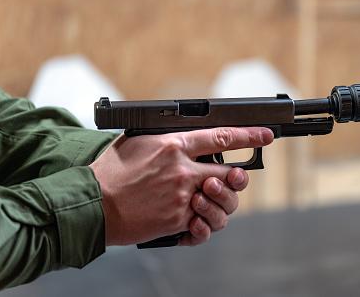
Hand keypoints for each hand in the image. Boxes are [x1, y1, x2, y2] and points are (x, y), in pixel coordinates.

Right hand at [89, 127, 273, 245]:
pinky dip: (202, 223)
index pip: (222, 136)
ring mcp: (184, 197)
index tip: (266, 136)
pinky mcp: (179, 220)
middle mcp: (184, 171)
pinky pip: (205, 223)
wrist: (93, 204)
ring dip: (222, 202)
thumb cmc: (111, 171)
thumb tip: (186, 136)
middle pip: (230, 173)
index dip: (249, 136)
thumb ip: (166, 138)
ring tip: (207, 199)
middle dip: (236, 177)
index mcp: (174, 145)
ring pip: (224, 201)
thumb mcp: (138, 141)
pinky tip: (194, 219)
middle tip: (232, 178)